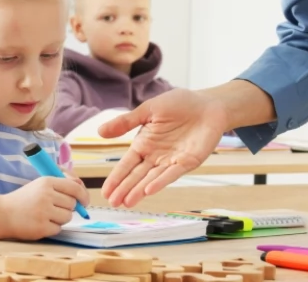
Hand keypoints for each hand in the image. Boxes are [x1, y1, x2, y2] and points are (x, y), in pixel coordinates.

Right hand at [2, 177, 89, 240]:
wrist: (2, 213)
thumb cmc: (24, 199)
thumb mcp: (40, 185)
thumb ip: (61, 184)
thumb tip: (82, 187)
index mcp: (46, 182)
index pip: (75, 187)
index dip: (83, 195)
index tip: (85, 201)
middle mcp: (46, 195)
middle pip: (72, 204)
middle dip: (67, 208)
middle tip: (54, 208)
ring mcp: (43, 212)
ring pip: (67, 217)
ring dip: (60, 218)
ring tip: (46, 215)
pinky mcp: (41, 227)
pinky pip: (58, 229)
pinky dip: (52, 228)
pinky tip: (41, 223)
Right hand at [99, 88, 227, 206]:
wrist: (208, 105)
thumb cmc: (178, 104)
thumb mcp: (148, 110)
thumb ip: (125, 122)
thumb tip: (99, 131)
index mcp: (144, 144)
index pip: (126, 164)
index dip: (116, 178)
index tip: (106, 192)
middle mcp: (156, 156)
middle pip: (136, 175)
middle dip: (124, 189)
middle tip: (113, 202)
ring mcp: (171, 160)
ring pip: (152, 178)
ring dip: (139, 190)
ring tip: (127, 202)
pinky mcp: (188, 162)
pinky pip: (172, 173)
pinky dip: (160, 181)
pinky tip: (149, 190)